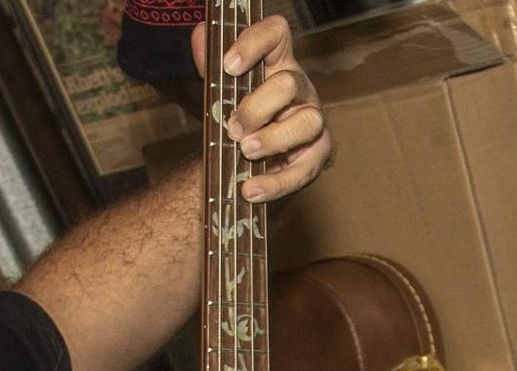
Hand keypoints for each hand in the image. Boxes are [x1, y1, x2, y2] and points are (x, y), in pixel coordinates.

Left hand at [192, 15, 331, 201]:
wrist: (251, 160)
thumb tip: (199, 37)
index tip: (229, 66)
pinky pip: (303, 171)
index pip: (276, 34)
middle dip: (257, 107)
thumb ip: (210, 66)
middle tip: (233, 128)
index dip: (255, 43)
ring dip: (273, 139)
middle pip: (289, 84)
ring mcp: (312, 121)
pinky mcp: (317, 156)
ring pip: (307, 122)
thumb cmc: (241, 116)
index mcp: (277, 62)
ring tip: (245, 151)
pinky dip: (275, 183)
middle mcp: (300, 88)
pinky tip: (251, 190)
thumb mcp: (223, 90)